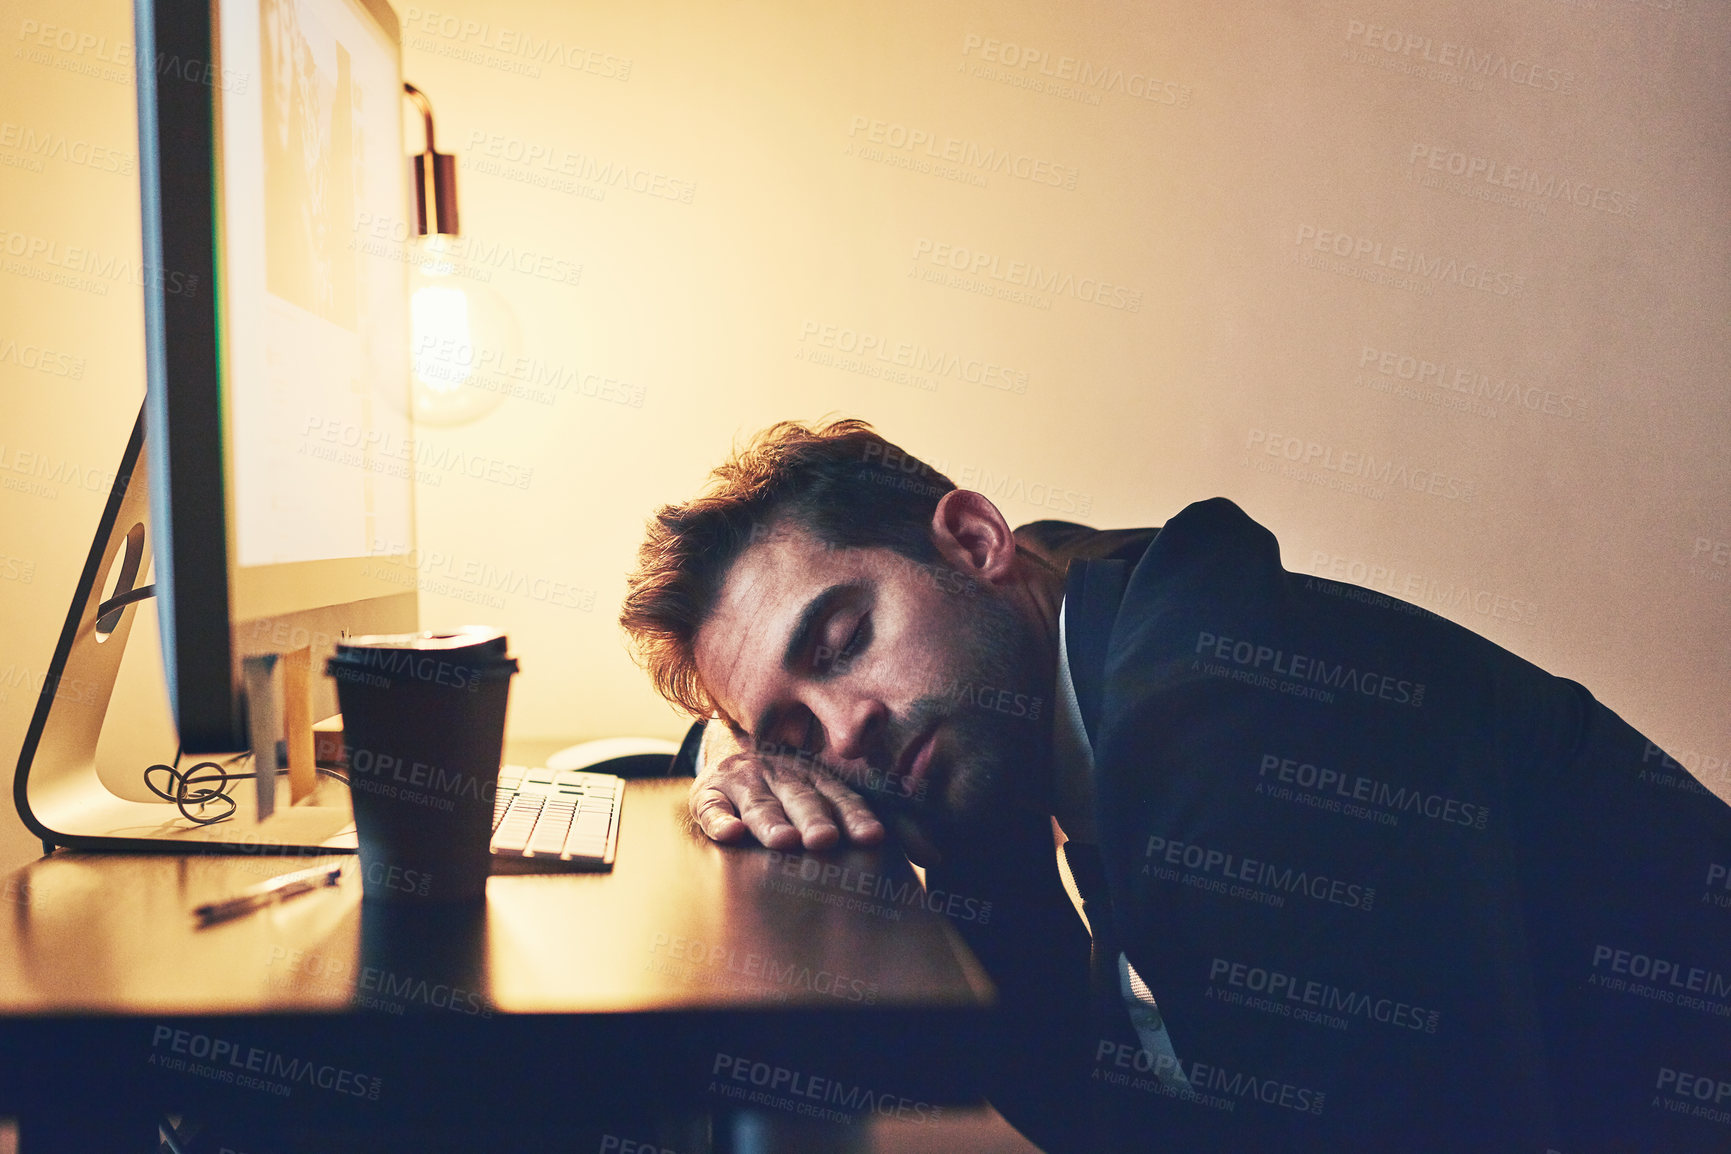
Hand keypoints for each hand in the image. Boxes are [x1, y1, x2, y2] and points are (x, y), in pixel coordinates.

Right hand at [689, 724, 885, 849]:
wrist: (732, 754)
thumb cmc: (794, 788)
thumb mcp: (834, 796)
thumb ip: (886, 825)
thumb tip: (935, 856)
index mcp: (817, 775)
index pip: (841, 796)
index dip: (856, 815)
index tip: (871, 837)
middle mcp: (782, 773)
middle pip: (801, 798)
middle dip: (814, 819)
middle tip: (825, 840)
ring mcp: (744, 781)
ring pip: (759, 802)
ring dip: (771, 821)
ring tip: (783, 841)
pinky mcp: (708, 793)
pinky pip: (711, 807)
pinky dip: (719, 820)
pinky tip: (730, 834)